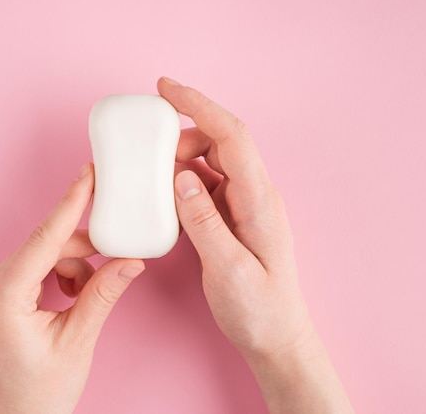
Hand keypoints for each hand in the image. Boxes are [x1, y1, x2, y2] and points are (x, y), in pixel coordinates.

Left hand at [0, 163, 144, 413]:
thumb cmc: (40, 392)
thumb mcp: (78, 341)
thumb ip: (103, 295)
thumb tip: (131, 260)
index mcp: (3, 299)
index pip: (42, 240)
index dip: (69, 204)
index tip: (87, 175)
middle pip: (45, 246)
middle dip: (83, 250)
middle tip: (115, 253)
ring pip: (42, 255)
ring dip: (73, 266)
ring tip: (86, 296)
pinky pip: (34, 268)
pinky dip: (60, 274)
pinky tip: (71, 297)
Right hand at [158, 77, 353, 412]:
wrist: (277, 337)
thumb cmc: (259, 310)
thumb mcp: (228, 270)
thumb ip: (204, 223)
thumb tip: (181, 178)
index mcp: (258, 200)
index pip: (230, 135)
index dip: (198, 106)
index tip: (165, 89)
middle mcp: (254, 194)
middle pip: (218, 143)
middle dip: (181, 139)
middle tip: (148, 157)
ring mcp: (244, 205)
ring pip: (210, 163)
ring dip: (180, 162)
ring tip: (153, 180)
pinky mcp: (233, 218)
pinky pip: (205, 187)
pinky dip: (182, 184)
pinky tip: (165, 199)